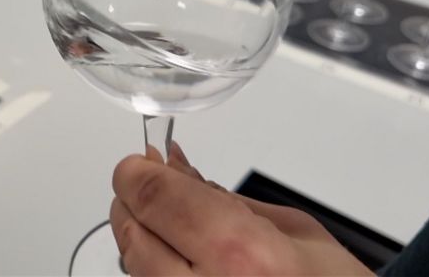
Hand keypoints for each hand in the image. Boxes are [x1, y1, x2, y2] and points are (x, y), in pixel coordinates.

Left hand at [110, 143, 372, 275]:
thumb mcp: (297, 232)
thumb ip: (225, 199)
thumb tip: (175, 169)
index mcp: (241, 254)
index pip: (154, 196)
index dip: (135, 171)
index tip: (140, 163)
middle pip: (131, 231)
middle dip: (133, 201)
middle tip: (150, 185)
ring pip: (133, 265)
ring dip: (140, 234)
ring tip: (170, 221)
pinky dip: (152, 266)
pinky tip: (175, 254)